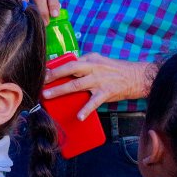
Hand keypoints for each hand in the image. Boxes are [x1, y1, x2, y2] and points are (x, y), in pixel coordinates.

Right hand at [0, 0, 59, 22]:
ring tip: (35, 23)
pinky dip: (20, 11)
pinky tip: (23, 18)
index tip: (55, 15)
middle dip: (44, 10)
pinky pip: (15, 3)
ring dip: (31, 13)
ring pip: (26, 0)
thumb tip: (56, 9)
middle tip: (46, 23)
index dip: (53, 3)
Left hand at [41, 53, 155, 119]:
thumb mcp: (98, 62)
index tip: (42, 72)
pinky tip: (78, 116)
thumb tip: (63, 71)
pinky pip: (94, 102)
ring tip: (47, 95)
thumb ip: (82, 65)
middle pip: (70, 70)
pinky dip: (86, 109)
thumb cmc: (114, 70)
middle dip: (53, 75)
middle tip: (40, 81)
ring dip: (60, 90)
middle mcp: (93, 68)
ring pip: (76, 85)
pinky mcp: (107, 92)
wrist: (136, 77)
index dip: (54, 67)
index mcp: (90, 60)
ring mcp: (100, 80)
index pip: (69, 62)